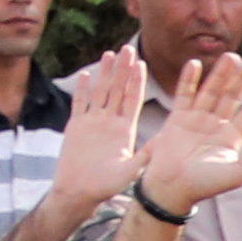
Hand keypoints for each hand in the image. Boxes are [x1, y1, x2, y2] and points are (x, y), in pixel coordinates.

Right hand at [43, 55, 142, 206]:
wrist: (79, 192)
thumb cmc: (107, 186)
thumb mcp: (131, 168)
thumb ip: (146, 155)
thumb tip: (166, 144)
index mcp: (125, 130)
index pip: (133, 99)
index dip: (136, 81)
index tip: (142, 63)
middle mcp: (110, 122)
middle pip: (117, 90)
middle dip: (122, 69)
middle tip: (128, 48)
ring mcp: (92, 123)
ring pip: (99, 92)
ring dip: (104, 73)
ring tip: (110, 53)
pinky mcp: (75, 127)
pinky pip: (79, 104)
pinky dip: (81, 90)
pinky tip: (85, 74)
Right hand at [135, 54, 241, 217]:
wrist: (172, 188)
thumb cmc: (205, 185)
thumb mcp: (238, 174)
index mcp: (233, 137)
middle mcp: (217, 125)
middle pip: (233, 96)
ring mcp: (196, 120)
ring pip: (212, 91)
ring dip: (221, 73)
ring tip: (231, 55)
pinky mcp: (177, 118)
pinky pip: (184, 94)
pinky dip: (189, 79)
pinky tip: (196, 63)